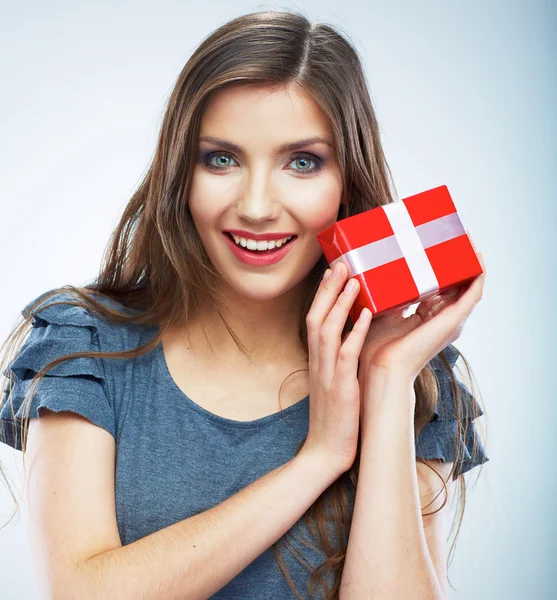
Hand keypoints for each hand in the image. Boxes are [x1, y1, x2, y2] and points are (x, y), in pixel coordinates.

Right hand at [301, 262, 371, 476]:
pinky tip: (368, 316)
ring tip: (354, 280)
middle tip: (341, 263)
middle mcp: (319, 363)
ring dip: (340, 303)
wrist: (326, 452)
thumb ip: (341, 362)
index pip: (316, 320)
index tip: (334, 273)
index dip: (323, 295)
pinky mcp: (341, 388)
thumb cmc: (335, 418)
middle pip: (317, 317)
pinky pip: (346, 355)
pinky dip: (355, 333)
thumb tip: (355, 342)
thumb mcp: (335, 384)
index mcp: (318, 361)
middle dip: (328, 289)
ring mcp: (328, 374)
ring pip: (328, 331)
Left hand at [358, 233, 485, 383]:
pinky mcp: (454, 320)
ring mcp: (450, 320)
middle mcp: (442, 319)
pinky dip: (477, 273)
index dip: (439, 267)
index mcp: (427, 318)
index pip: (439, 287)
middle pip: (457, 284)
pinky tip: (477, 255)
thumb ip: (382, 296)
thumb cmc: (375, 347)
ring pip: (469, 285)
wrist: (382, 367)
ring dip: (470, 262)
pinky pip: (473, 292)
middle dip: (456, 260)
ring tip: (468, 238)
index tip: (433, 244)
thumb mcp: (379, 312)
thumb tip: (370, 273)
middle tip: (452, 234)